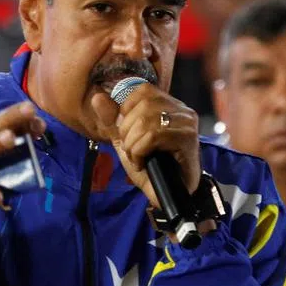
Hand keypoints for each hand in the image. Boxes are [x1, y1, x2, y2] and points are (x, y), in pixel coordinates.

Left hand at [91, 85, 200, 208]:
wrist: (165, 195)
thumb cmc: (149, 167)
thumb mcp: (125, 139)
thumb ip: (111, 118)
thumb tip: (97, 96)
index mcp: (169, 105)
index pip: (143, 90)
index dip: (127, 110)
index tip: (128, 133)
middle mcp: (182, 110)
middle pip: (143, 105)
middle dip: (127, 130)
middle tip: (131, 150)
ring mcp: (187, 123)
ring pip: (147, 121)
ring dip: (133, 144)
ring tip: (137, 158)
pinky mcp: (188, 139)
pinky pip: (154, 136)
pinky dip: (140, 152)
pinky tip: (143, 163)